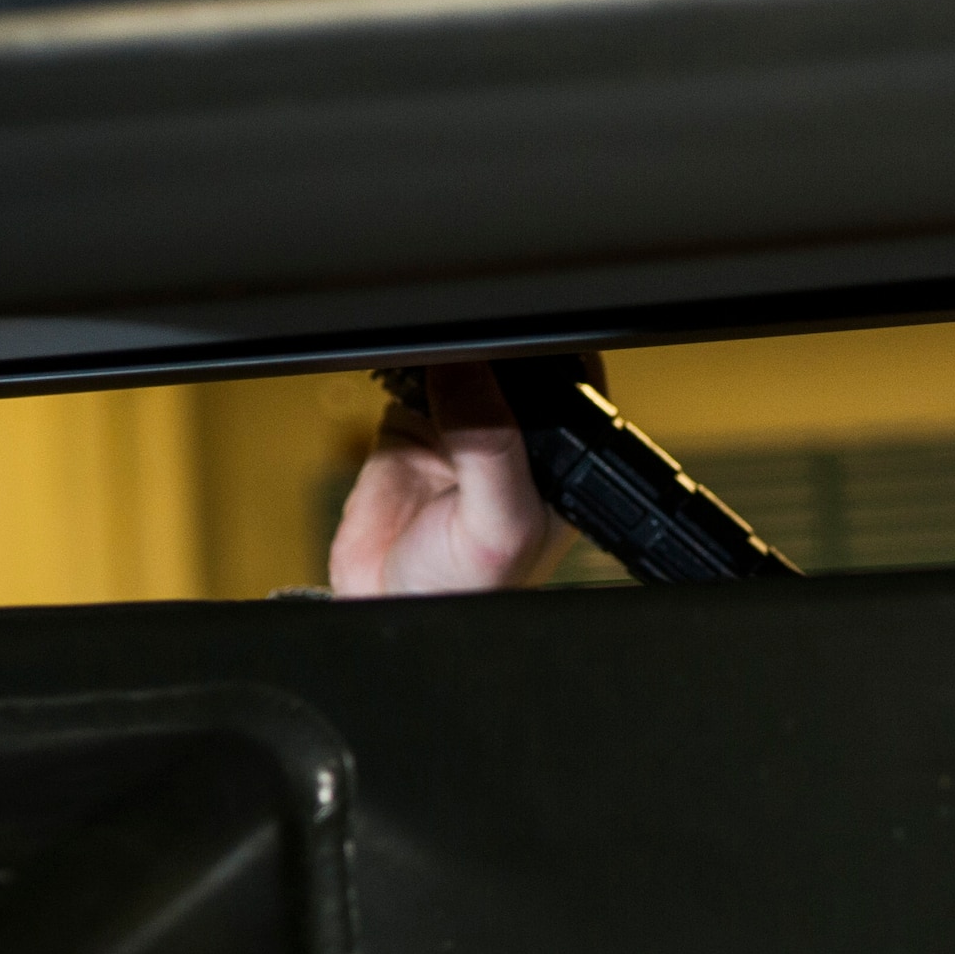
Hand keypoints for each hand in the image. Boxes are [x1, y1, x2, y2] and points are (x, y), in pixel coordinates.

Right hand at [328, 361, 581, 595]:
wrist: (388, 610)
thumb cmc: (465, 590)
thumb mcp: (498, 525)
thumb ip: (493, 447)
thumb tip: (467, 369)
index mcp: (559, 458)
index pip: (566, 381)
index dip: (541, 354)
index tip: (505, 343)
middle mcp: (516, 435)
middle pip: (510, 362)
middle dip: (486, 347)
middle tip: (459, 350)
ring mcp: (463, 425)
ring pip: (461, 359)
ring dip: (442, 349)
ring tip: (429, 361)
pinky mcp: (413, 420)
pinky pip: (410, 372)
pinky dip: (402, 362)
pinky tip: (402, 369)